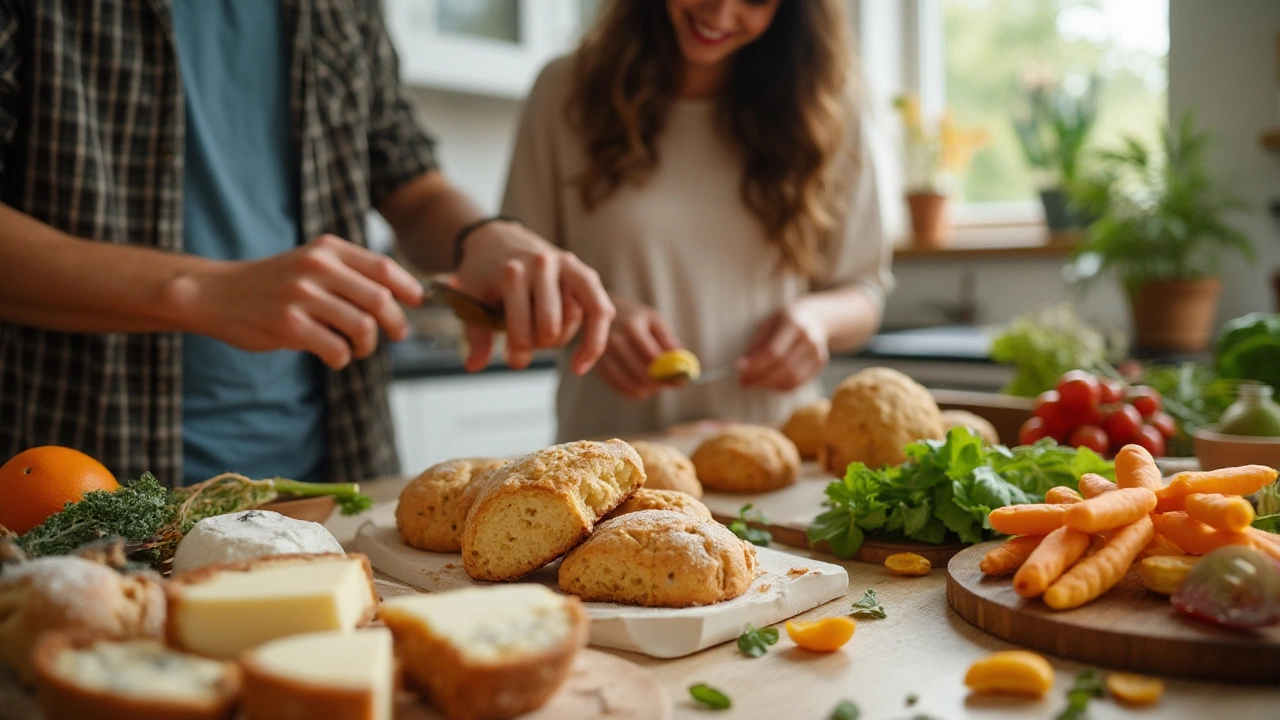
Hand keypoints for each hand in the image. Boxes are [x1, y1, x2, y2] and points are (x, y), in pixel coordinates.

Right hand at [182, 234, 422, 369]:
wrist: (217, 293)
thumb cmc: (273, 283)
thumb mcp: (311, 262)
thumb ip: (350, 273)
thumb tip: (401, 296)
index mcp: (328, 250)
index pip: (383, 267)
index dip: (408, 287)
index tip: (417, 302)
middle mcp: (317, 267)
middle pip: (380, 299)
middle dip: (395, 323)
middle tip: (396, 335)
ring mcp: (302, 296)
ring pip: (362, 326)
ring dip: (367, 345)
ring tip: (358, 348)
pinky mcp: (289, 325)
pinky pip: (337, 348)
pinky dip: (342, 358)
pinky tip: (334, 356)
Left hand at [454, 222, 613, 373]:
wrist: (500, 237)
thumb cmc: (485, 271)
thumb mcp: (470, 297)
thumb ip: (476, 334)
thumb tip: (474, 366)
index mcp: (512, 271)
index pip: (521, 325)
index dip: (519, 352)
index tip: (515, 362)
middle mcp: (543, 265)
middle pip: (550, 327)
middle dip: (539, 345)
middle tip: (526, 343)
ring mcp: (568, 266)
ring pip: (577, 318)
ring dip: (562, 339)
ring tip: (546, 340)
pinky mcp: (585, 274)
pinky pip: (601, 309)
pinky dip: (596, 338)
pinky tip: (582, 361)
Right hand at [596, 297, 681, 400]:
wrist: (598, 315)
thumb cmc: (633, 317)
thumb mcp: (653, 319)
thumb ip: (667, 338)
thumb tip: (680, 358)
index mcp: (631, 327)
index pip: (653, 357)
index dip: (670, 372)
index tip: (682, 380)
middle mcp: (615, 342)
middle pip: (642, 373)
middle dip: (661, 383)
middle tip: (672, 384)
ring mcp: (604, 356)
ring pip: (631, 384)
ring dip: (649, 390)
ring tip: (657, 384)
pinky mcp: (598, 368)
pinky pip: (620, 387)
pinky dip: (634, 391)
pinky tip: (643, 386)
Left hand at [738, 303, 830, 391]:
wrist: (814, 317)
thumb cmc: (784, 320)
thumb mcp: (767, 323)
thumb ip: (757, 344)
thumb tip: (744, 367)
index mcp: (793, 324)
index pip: (774, 351)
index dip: (756, 365)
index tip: (740, 371)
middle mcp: (809, 339)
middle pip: (784, 367)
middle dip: (761, 378)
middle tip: (744, 382)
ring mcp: (817, 352)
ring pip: (792, 378)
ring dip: (770, 385)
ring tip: (755, 383)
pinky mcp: (820, 363)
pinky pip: (799, 382)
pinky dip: (781, 387)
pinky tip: (770, 383)